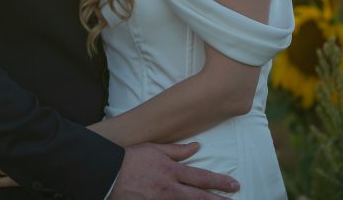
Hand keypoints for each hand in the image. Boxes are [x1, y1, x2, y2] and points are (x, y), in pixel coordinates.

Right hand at [110, 142, 239, 199]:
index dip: (219, 182)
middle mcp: (169, 188)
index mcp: (171, 171)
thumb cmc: (130, 158)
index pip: (201, 177)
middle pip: (199, 197)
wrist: (108, 173)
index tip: (234, 185)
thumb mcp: (154, 148)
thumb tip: (196, 147)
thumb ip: (176, 150)